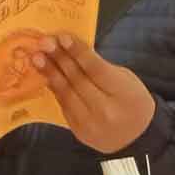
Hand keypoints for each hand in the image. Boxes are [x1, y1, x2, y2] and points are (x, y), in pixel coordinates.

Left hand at [32, 34, 155, 154]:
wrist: (136, 137)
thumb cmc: (133, 100)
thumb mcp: (126, 79)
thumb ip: (101, 67)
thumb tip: (72, 51)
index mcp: (122, 94)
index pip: (96, 70)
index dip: (78, 53)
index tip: (62, 37)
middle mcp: (105, 110)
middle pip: (78, 80)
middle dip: (59, 59)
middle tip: (44, 42)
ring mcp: (89, 123)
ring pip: (66, 93)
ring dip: (49, 72)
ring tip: (37, 57)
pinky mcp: (78, 131)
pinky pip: (63, 105)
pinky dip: (53, 88)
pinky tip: (44, 74)